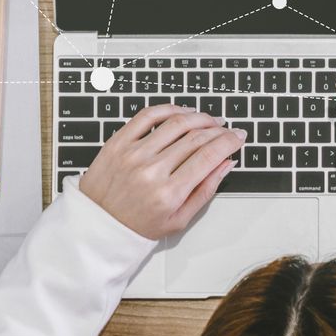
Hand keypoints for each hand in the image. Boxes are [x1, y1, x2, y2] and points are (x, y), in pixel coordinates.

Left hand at [75, 104, 245, 240]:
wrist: (97, 226)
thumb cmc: (137, 226)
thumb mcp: (179, 221)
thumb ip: (206, 191)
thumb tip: (226, 164)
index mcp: (168, 194)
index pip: (208, 157)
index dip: (228, 142)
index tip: (238, 137)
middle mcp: (151, 171)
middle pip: (196, 138)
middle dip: (218, 129)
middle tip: (226, 129)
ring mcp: (133, 154)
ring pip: (175, 123)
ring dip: (198, 117)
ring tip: (208, 120)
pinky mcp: (118, 142)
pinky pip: (148, 115)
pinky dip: (169, 108)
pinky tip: (181, 112)